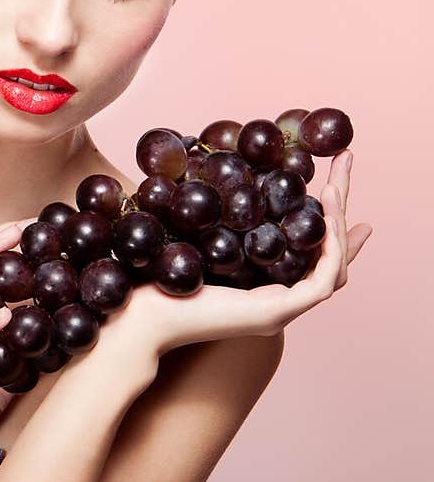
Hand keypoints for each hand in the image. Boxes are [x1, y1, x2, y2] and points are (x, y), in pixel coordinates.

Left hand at [99, 149, 372, 370]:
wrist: (136, 318)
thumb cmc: (152, 282)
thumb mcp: (192, 242)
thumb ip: (212, 221)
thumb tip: (210, 175)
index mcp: (259, 291)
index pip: (310, 261)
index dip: (331, 229)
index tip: (337, 192)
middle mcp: (277, 304)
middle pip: (329, 259)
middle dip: (342, 210)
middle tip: (346, 163)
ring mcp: (280, 311)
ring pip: (333, 267)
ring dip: (339, 221)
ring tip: (336, 182)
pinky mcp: (276, 313)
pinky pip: (323, 280)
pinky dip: (330, 246)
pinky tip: (324, 212)